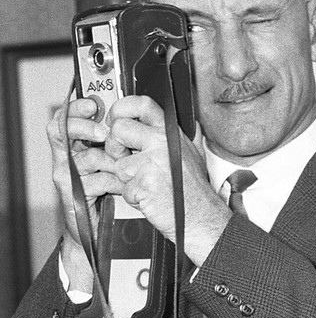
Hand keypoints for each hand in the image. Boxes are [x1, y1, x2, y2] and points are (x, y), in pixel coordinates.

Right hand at [47, 98, 123, 289]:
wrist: (100, 228)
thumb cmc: (111, 187)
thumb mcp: (115, 156)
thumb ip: (117, 136)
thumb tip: (133, 114)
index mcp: (77, 141)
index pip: (67, 115)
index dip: (76, 107)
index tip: (93, 104)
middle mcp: (67, 154)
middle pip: (62, 128)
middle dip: (83, 126)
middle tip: (102, 133)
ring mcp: (66, 173)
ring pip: (85, 156)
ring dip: (111, 162)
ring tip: (124, 170)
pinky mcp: (71, 192)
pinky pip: (94, 179)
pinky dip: (113, 182)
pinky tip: (120, 187)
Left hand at [105, 95, 231, 266]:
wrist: (200, 215)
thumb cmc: (194, 187)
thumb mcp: (192, 152)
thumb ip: (182, 134)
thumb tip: (183, 118)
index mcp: (170, 131)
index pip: (142, 103)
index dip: (122, 107)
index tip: (116, 117)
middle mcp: (161, 141)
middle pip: (118, 129)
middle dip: (114, 146)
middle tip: (125, 158)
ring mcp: (152, 161)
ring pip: (117, 163)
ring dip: (126, 178)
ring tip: (145, 182)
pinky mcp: (144, 183)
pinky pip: (123, 187)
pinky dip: (132, 196)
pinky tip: (148, 195)